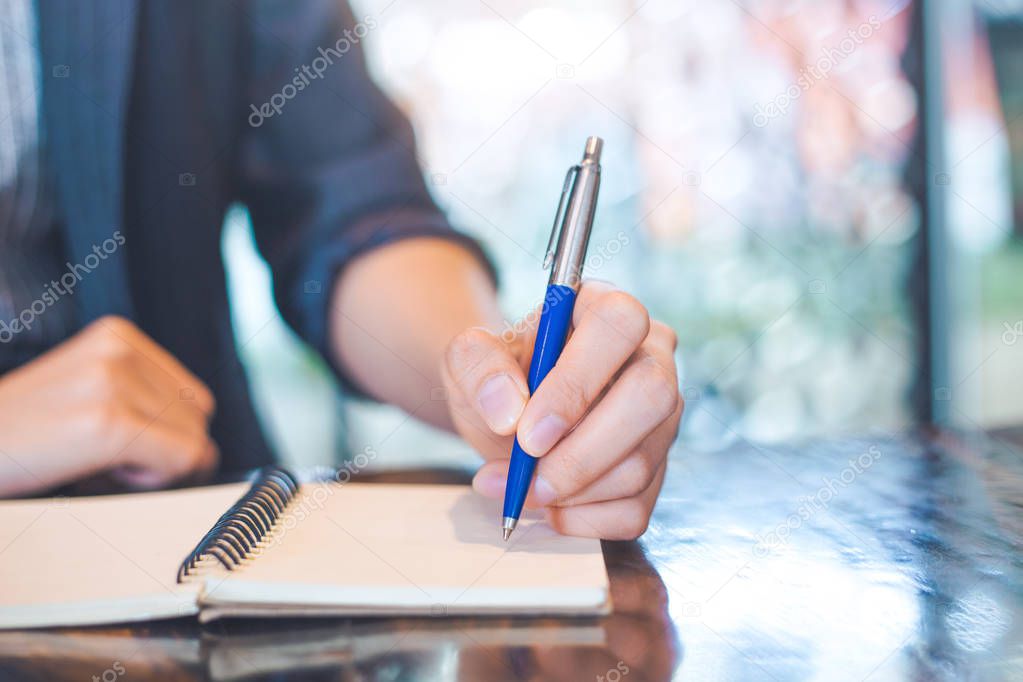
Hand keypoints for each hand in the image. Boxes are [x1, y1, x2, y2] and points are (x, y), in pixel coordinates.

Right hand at [0, 316, 217, 495]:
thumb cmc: (23, 435)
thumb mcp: (86, 395)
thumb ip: (141, 402)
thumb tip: (207, 449)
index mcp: (118, 336)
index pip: (194, 397)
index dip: (166, 433)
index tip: (119, 443)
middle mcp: (120, 349)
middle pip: (198, 417)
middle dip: (164, 449)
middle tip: (105, 456)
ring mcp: (113, 383)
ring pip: (192, 441)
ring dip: (153, 466)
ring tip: (95, 458)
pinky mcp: (107, 422)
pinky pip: (178, 459)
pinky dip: (151, 479)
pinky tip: (101, 468)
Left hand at [440, 281, 681, 538]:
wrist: (506, 419)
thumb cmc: (497, 378)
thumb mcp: (467, 359)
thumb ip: (477, 367)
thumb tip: (510, 411)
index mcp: (606, 309)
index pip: (619, 324)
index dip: (577, 381)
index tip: (528, 433)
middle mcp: (650, 356)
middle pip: (653, 396)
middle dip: (584, 451)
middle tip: (530, 477)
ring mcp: (662, 416)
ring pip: (641, 463)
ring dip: (572, 492)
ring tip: (517, 488)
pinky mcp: (658, 468)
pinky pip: (637, 508)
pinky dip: (584, 520)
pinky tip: (548, 509)